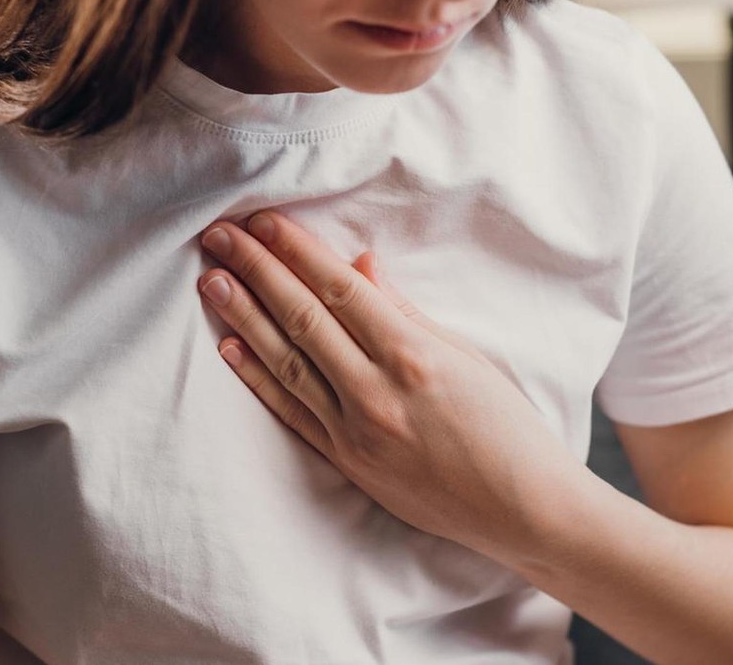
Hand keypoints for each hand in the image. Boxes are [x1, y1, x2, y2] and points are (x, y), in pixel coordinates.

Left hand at [196, 210, 581, 559]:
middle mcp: (376, 392)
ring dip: (244, 317)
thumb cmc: (507, 428)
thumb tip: (360, 267)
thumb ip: (407, 313)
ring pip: (287, 362)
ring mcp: (356, 431)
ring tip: (211, 281)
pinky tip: (230, 348)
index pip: (339, 290)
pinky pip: (293, 412)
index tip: (263, 221)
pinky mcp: (347, 462)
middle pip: (303, 319)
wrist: (520, 511)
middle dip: (257, 271)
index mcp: (413, 356)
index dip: (297, 251)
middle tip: (219, 236)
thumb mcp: (466, 358)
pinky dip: (259, 378)